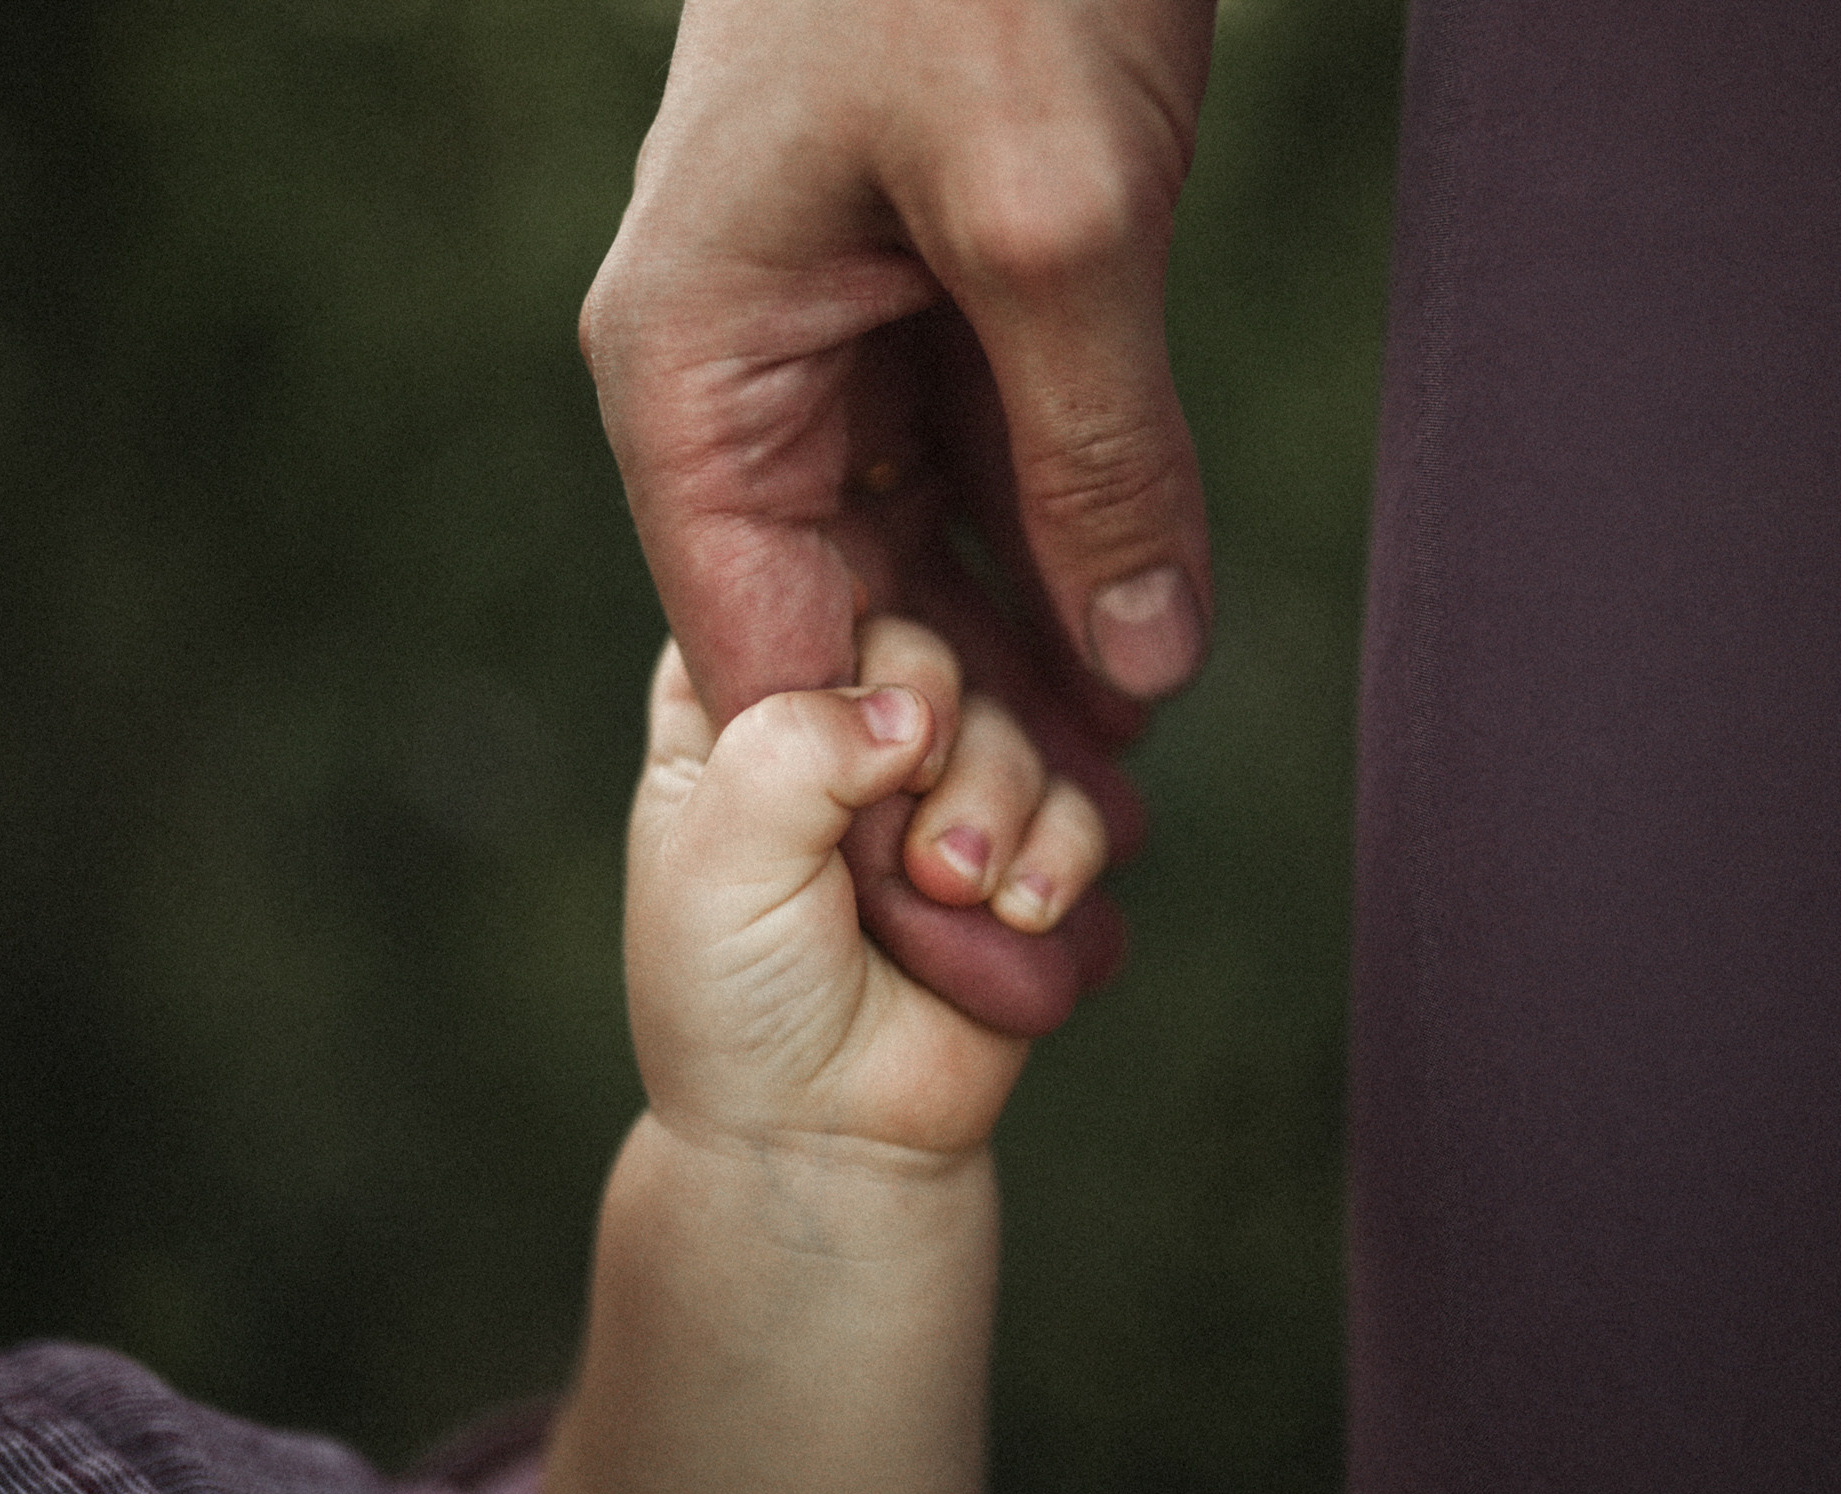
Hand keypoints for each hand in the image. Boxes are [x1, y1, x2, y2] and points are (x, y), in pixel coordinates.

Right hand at [583, 0, 1217, 1027]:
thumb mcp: (1054, 219)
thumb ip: (1095, 457)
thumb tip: (1141, 671)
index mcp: (698, 374)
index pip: (763, 647)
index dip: (869, 798)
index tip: (976, 928)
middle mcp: (748, 381)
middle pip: (844, 627)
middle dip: (958, 762)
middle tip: (1078, 915)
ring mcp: (841, 345)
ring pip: (925, 564)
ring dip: (1020, 686)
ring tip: (1118, 837)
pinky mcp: (940, 306)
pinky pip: (988, 479)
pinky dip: (1061, 572)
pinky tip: (1135, 679)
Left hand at [625, 617, 1111, 1154]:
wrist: (823, 1138)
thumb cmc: (735, 1001)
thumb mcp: (720, 860)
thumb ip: (794, 748)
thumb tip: (910, 706)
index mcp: (737, 705)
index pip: (812, 595)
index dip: (862, 651)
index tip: (872, 736)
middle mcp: (842, 730)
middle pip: (934, 651)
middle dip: (942, 748)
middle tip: (908, 850)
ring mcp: (938, 790)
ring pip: (1017, 725)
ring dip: (1001, 813)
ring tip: (953, 898)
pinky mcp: (1020, 851)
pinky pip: (1082, 806)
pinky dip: (1058, 859)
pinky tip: (1013, 919)